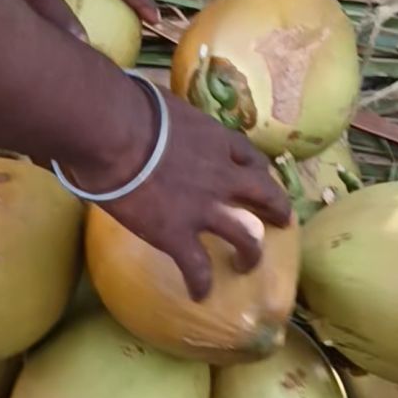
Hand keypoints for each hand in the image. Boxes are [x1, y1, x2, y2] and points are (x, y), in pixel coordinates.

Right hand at [72, 87, 292, 300]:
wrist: (114, 135)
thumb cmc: (129, 109)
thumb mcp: (164, 104)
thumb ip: (167, 117)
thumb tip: (145, 114)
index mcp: (216, 141)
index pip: (249, 157)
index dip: (257, 170)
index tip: (257, 177)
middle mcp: (221, 176)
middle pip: (265, 195)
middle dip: (277, 209)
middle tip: (283, 221)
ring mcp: (204, 209)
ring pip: (245, 237)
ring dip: (250, 253)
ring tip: (248, 265)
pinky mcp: (178, 235)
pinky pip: (197, 267)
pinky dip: (200, 282)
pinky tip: (199, 294)